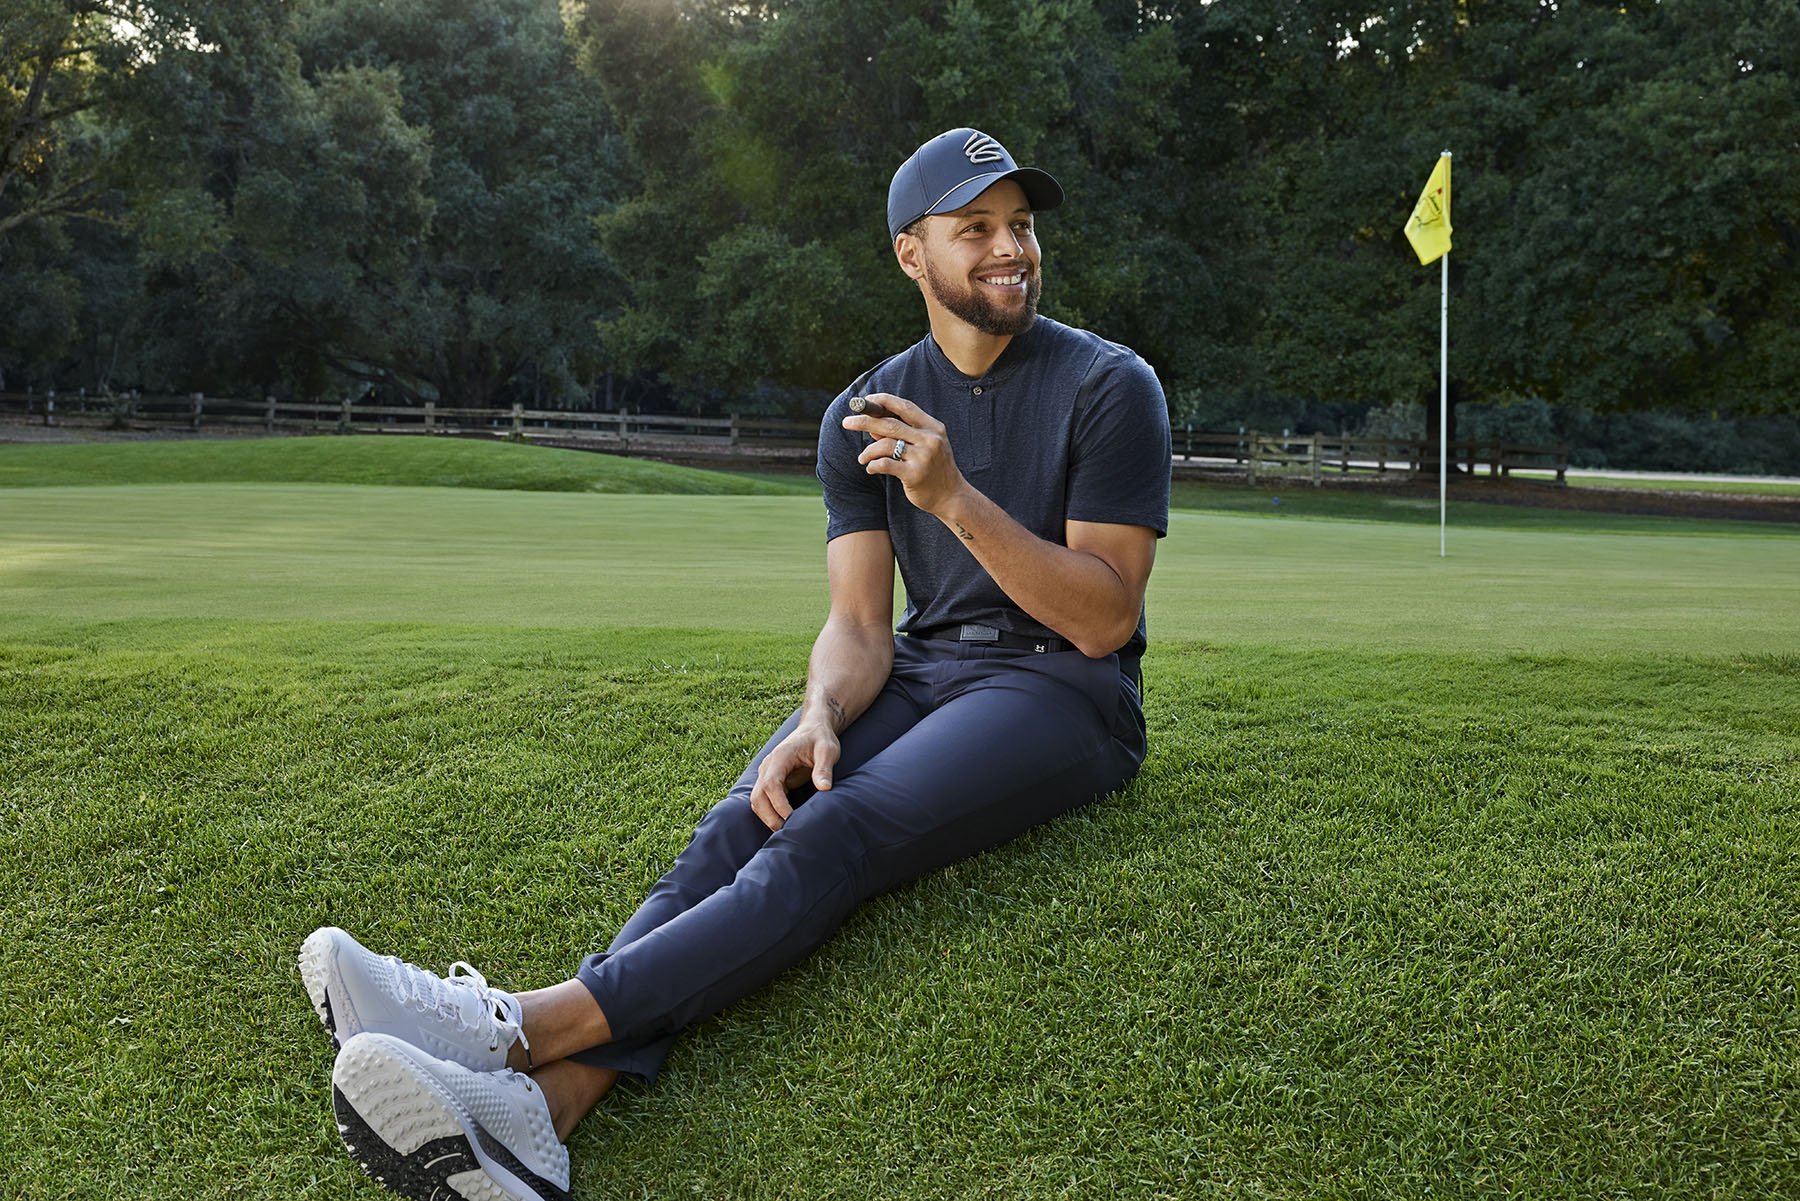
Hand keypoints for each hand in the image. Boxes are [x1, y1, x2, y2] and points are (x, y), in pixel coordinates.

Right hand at [748, 719, 839, 830]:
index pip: (771, 785)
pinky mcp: (770, 780)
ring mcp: (766, 773)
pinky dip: (770, 812)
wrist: (814, 729)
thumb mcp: (828, 750)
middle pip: (758, 797)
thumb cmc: (821, 739)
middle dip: (770, 817)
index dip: (779, 804)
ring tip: (786, 831)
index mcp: (779, 757)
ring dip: (768, 817)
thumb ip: (824, 768)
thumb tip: (824, 788)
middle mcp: (768, 766)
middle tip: (787, 833)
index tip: (792, 819)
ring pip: (757, 801)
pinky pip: (763, 800)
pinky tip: (785, 821)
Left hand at [844, 393, 965, 516]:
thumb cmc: (934, 469)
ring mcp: (923, 457)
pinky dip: (873, 465)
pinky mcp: (915, 475)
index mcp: (933, 427)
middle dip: (864, 421)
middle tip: (846, 422)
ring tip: (862, 459)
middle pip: (890, 423)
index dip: (883, 401)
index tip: (866, 400)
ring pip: (885, 444)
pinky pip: (885, 464)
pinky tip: (871, 469)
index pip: (905, 407)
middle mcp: (930, 439)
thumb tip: (871, 425)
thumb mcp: (923, 447)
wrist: (952, 496)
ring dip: (868, 451)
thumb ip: (900, 434)